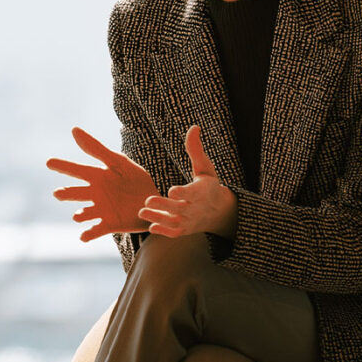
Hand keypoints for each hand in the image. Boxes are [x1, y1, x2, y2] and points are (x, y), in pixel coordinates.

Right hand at [47, 127, 158, 241]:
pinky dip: (89, 234)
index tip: (48, 162)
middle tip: (58, 193)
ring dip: (80, 214)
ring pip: (84, 212)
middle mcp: (95, 193)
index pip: (76, 170)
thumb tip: (74, 130)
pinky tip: (83, 236)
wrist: (157, 202)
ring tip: (77, 215)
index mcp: (97, 176)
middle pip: (76, 193)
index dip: (63, 166)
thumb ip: (97, 149)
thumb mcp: (118, 162)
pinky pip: (96, 230)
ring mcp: (102, 210)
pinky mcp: (110, 224)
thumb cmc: (137, 179)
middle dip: (66, 193)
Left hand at [137, 125, 237, 239]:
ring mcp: (189, 220)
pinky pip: (174, 233)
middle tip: (148, 200)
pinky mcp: (184, 230)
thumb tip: (194, 127)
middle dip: (164, 205)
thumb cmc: (208, 185)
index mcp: (201, 191)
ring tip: (141, 213)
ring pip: (174, 222)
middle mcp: (195, 208)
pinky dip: (163, 232)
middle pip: (179, 208)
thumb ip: (196, 149)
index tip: (172, 190)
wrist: (219, 212)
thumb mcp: (205, 167)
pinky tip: (150, 227)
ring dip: (158, 219)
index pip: (191, 193)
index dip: (183, 193)